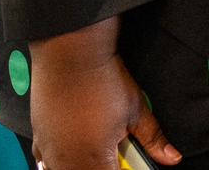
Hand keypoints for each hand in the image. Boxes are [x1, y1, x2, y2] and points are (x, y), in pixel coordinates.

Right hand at [28, 23, 179, 169]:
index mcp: (93, 161)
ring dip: (82, 166)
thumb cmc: (102, 79)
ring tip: (97, 151)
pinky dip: (60, 161)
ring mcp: (47, 150)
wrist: (70, 51)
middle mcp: (65, 161)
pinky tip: (72, 149)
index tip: (129, 163)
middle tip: (116, 155)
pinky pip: (46, 162)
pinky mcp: (37, 137)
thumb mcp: (136, 110)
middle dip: (104, 168)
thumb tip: (172, 157)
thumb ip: (153, 139)